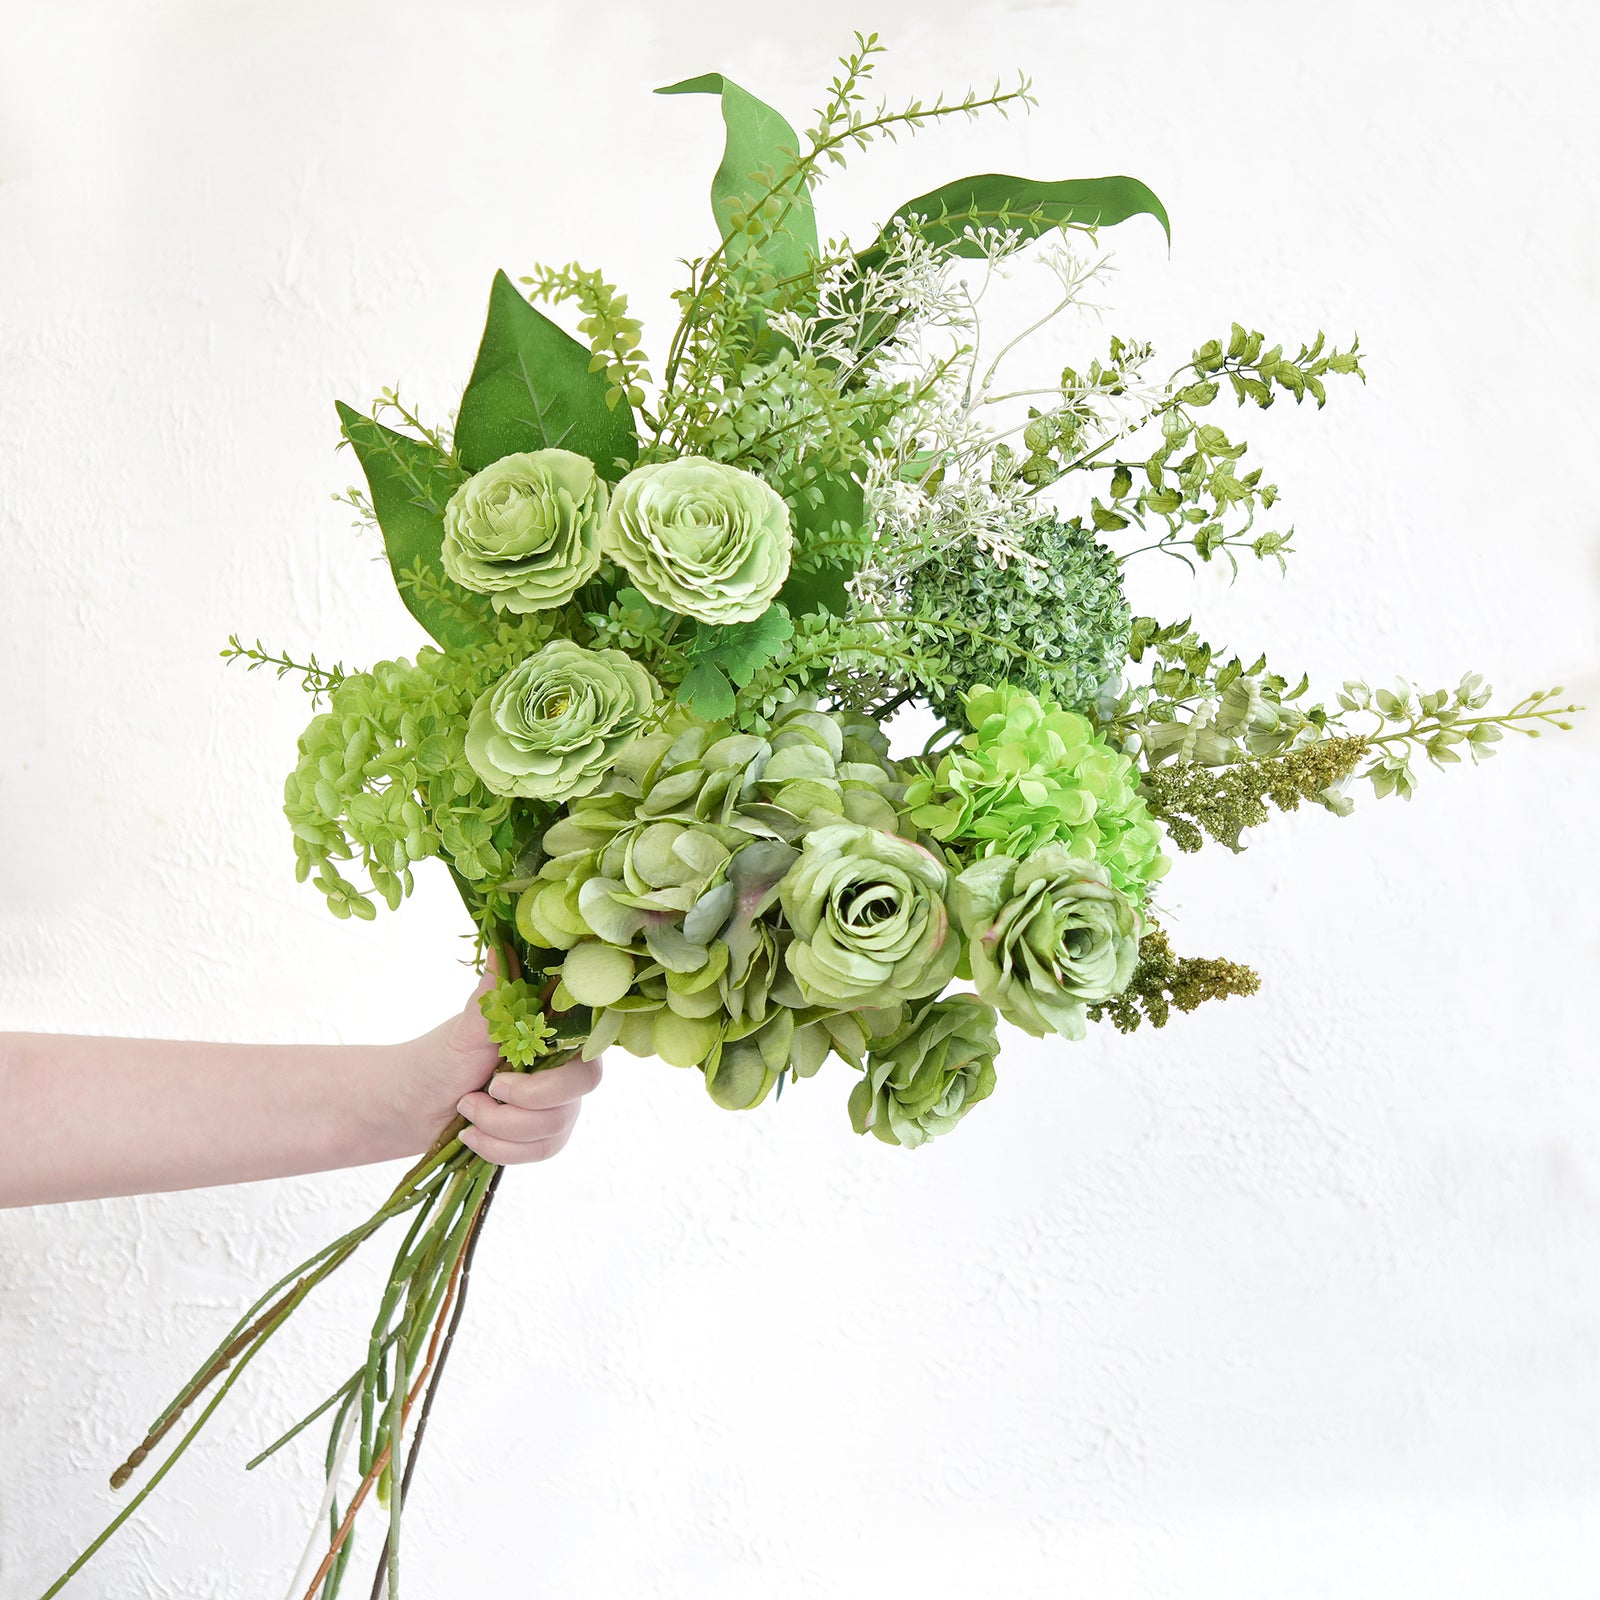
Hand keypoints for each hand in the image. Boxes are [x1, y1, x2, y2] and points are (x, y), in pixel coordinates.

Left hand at [400, 964, 602, 1165]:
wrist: (415, 1106)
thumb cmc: (440, 1059)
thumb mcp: (465, 1030)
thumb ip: (491, 998)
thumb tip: (497, 949)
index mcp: (553, 1029)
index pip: (589, 1039)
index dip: (563, 1061)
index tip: (515, 1066)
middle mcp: (565, 1064)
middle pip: (579, 1087)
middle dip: (525, 1098)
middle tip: (485, 1090)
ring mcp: (560, 1103)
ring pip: (556, 1126)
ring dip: (502, 1126)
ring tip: (467, 1110)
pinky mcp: (546, 1136)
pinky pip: (543, 1151)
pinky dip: (501, 1149)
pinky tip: (474, 1136)